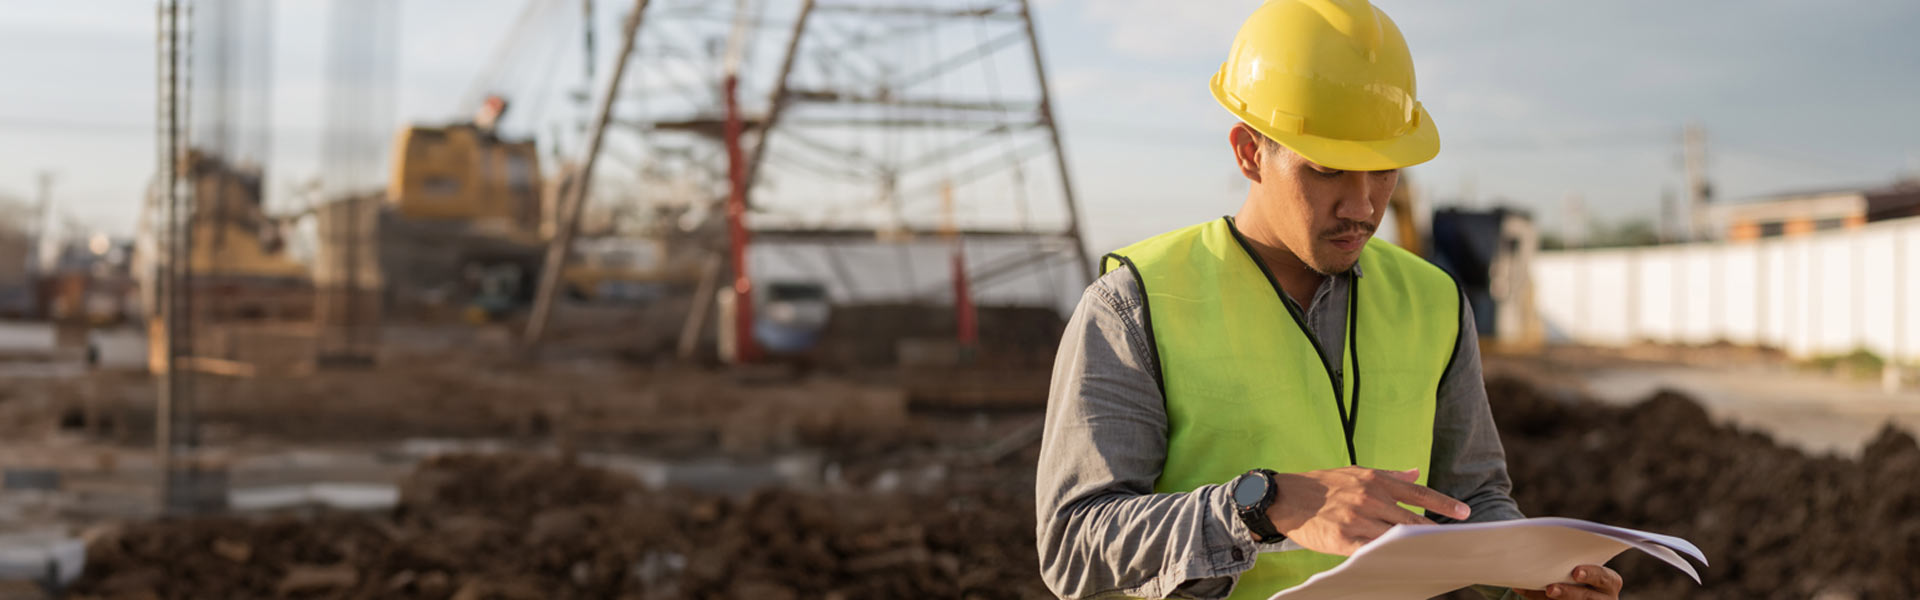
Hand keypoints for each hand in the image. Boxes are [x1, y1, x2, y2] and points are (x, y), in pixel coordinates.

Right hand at [1263, 467, 1469, 555]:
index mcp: (1374, 480)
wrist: (1285, 497)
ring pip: (1396, 537)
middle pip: (1412, 520)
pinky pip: (1372, 551)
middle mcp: (1369, 498)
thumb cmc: (1322, 485)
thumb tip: (1416, 472)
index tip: (1464, 513)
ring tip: (1434, 556)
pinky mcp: (1342, 539)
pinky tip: (1402, 564)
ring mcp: (1356, 520)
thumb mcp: (1355, 471)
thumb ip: (1389, 474)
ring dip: (1416, 548)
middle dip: (1434, 533)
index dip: (1443, 503)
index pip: (1417, 493)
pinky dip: (1388, 558)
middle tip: (1455, 542)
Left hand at [1515, 565, 1622, 599]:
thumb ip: (1573, 556)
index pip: (1605, 578)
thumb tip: (1543, 538)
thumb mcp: (1584, 562)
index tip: (1576, 572)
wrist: (1574, 586)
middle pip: (1587, 598)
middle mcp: (1603, 598)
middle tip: (1550, 589)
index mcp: (1609, 581)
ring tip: (1533, 590)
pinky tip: (1522, 589)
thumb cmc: (1578, 566)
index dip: (1592, 574)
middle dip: (1568, 593)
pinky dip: (1537, 598)